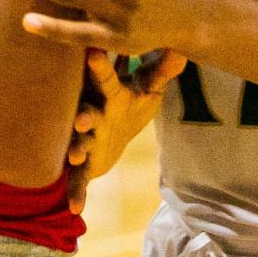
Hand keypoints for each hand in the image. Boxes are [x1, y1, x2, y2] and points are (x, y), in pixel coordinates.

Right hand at [66, 47, 185, 213]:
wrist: (111, 133)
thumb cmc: (128, 100)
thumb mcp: (146, 87)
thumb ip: (162, 71)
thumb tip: (181, 48)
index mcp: (108, 93)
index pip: (106, 78)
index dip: (100, 66)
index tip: (94, 52)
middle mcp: (93, 113)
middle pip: (86, 112)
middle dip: (84, 116)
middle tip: (82, 118)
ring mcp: (87, 139)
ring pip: (79, 143)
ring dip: (77, 149)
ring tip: (77, 156)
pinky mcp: (85, 164)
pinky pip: (78, 179)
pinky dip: (77, 192)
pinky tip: (76, 208)